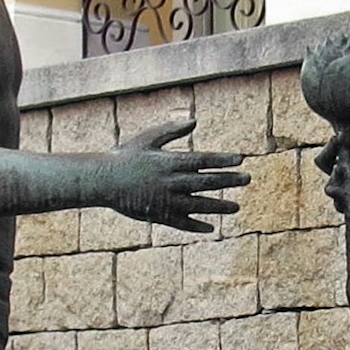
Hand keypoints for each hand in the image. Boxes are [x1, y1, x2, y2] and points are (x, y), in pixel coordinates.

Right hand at [93, 115, 244, 232]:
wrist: (102, 180)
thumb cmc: (125, 156)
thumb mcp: (148, 139)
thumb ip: (172, 131)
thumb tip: (194, 121)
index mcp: (169, 161)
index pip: (203, 160)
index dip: (223, 160)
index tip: (240, 159)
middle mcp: (171, 182)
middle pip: (206, 182)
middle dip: (229, 181)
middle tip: (247, 179)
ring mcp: (166, 200)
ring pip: (198, 204)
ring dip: (218, 206)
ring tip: (236, 207)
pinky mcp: (158, 214)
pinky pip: (181, 223)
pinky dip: (196, 226)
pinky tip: (210, 228)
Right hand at [318, 125, 349, 221]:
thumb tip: (337, 136)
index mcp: (341, 169)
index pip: (325, 163)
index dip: (328, 153)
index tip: (335, 142)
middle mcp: (347, 186)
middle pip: (330, 189)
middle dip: (330, 184)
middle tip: (336, 171)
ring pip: (341, 205)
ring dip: (339, 198)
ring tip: (337, 191)